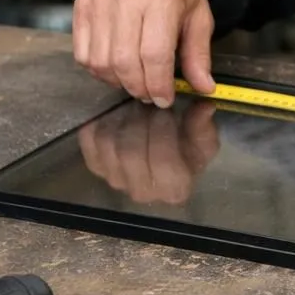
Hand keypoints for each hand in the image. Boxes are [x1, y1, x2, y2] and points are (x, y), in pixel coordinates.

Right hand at [72, 0, 215, 106]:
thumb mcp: (200, 18)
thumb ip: (199, 54)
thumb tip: (203, 86)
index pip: (155, 53)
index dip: (159, 83)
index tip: (165, 98)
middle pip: (124, 61)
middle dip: (139, 87)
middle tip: (151, 94)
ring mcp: (99, 0)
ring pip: (100, 61)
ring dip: (118, 81)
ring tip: (137, 80)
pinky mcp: (82, 5)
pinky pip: (83, 53)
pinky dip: (99, 69)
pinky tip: (117, 66)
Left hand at [77, 99, 219, 204]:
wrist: (164, 159)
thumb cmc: (189, 152)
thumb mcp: (204, 142)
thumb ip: (202, 127)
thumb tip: (204, 105)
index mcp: (173, 190)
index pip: (163, 162)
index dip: (164, 133)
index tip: (168, 111)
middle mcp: (141, 191)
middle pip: (131, 152)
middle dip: (140, 122)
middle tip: (149, 102)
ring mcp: (114, 179)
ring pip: (109, 144)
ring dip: (121, 118)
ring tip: (135, 104)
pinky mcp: (95, 166)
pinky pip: (90, 139)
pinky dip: (101, 120)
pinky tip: (117, 111)